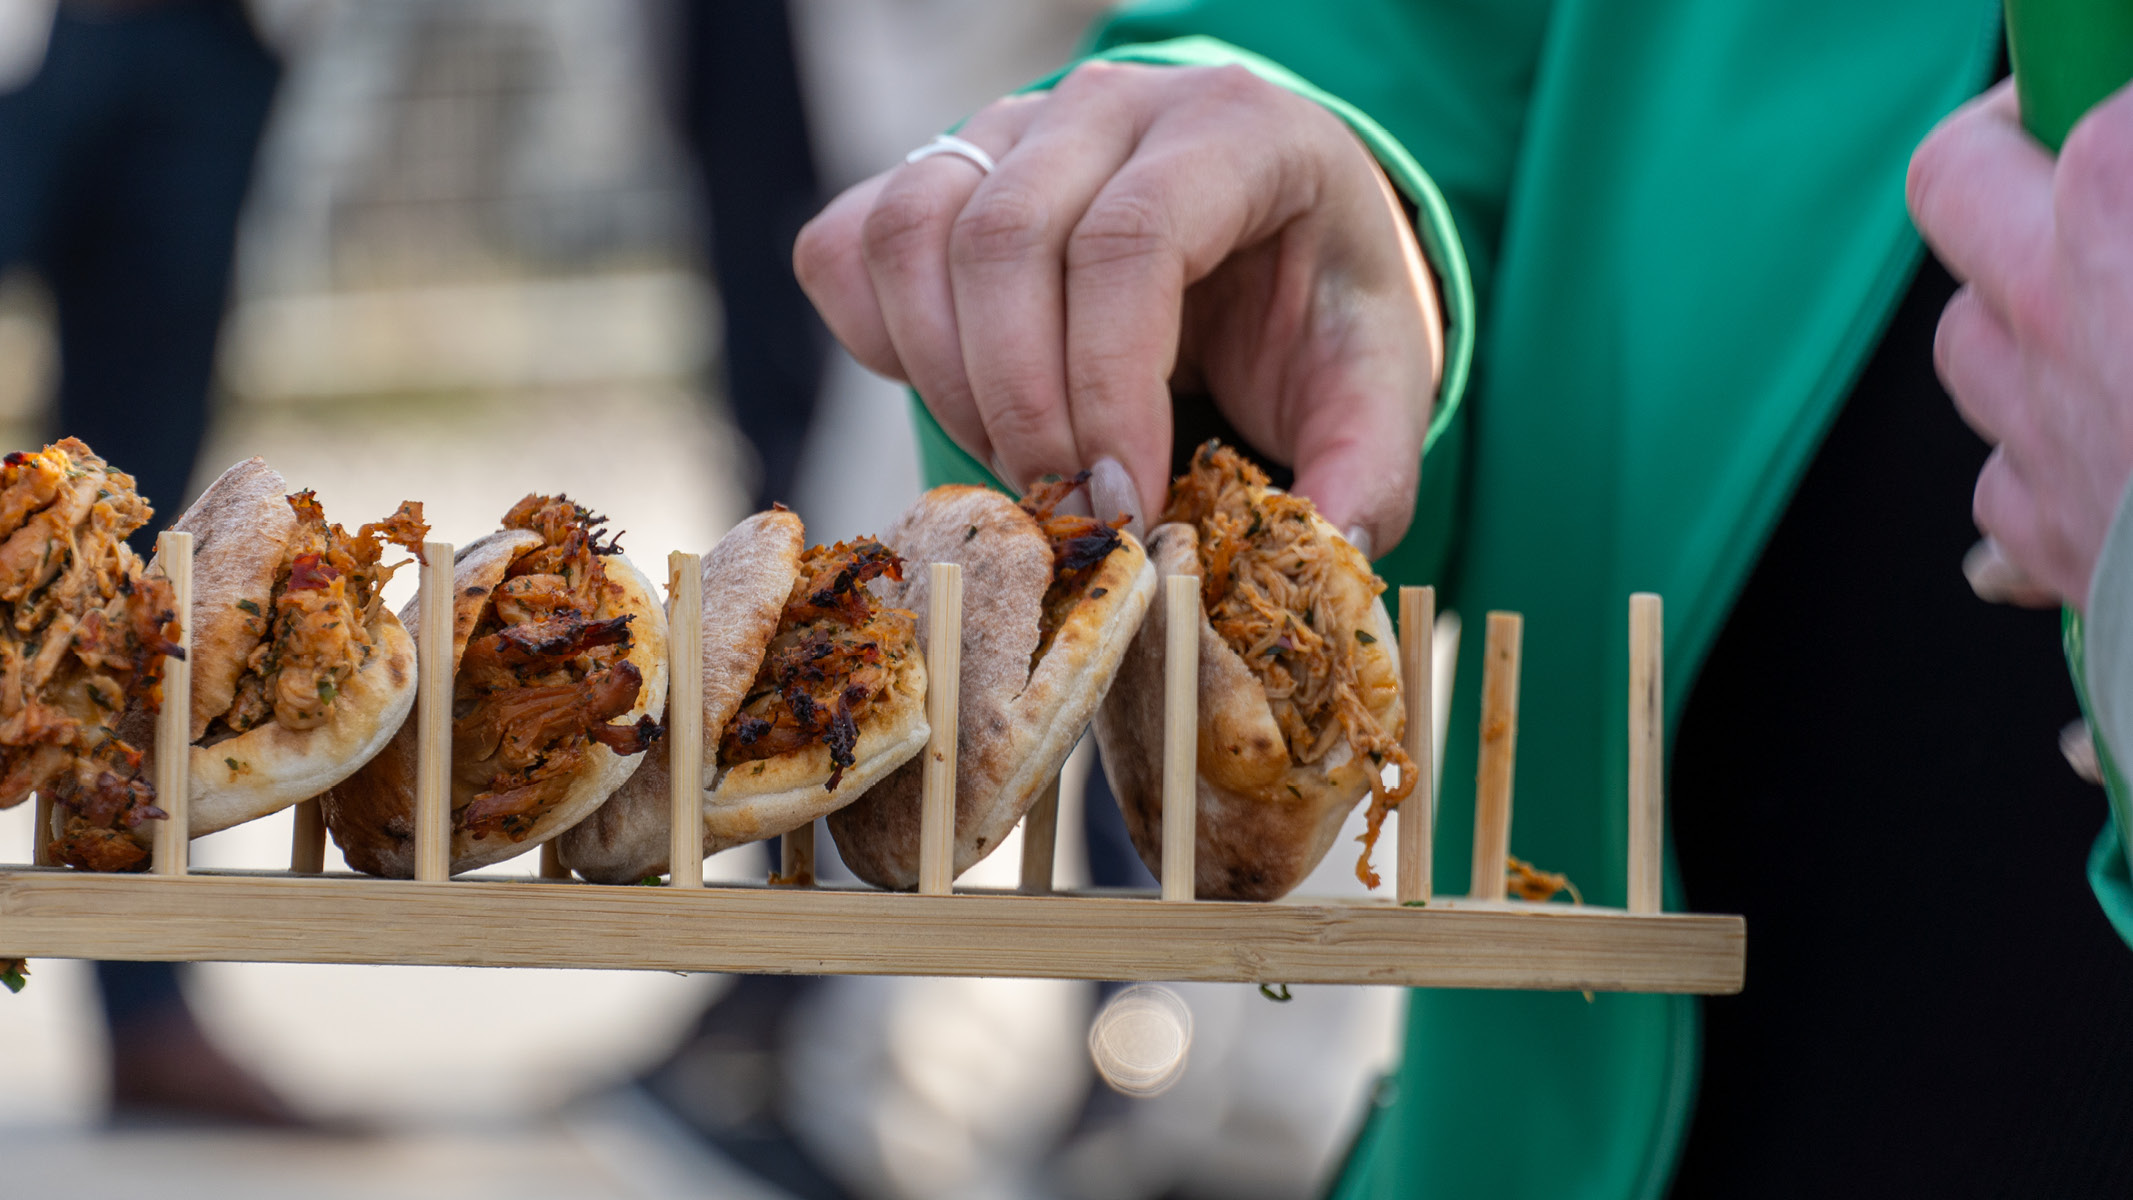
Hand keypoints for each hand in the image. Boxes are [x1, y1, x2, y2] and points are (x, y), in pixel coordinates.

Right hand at [794, 60, 1443, 551]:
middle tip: (1064, 509)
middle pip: (1006, 237)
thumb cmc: (1312, 310)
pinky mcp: (933, 170)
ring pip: (912, 238)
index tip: (1122, 505)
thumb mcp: (1374, 387)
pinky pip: (851, 247)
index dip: (1108, 386)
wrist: (1268, 238)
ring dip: (949, 385)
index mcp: (1235, 130)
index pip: (1132, 239)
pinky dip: (884, 346)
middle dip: (1023, 407)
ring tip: (1022, 463)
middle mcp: (1110, 102)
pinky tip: (962, 399)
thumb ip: (1367, 473)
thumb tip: (1327, 558)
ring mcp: (1006, 125)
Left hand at [1909, 79, 2132, 610]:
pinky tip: (2112, 455)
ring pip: (1966, 336)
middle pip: (1957, 182)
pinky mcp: (2043, 536)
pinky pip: (2006, 476)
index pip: (2108, 100)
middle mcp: (2047, 307)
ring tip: (2098, 303)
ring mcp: (2031, 426)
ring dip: (2018, 307)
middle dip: (2010, 143)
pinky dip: (2048, 456)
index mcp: (2116, 204)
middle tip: (2072, 136)